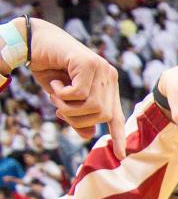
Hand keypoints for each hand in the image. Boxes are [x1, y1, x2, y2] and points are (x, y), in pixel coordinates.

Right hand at [26, 18, 126, 157]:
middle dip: (77, 118)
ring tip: (56, 94)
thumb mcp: (63, 99)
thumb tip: (88, 135)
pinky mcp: (90, 63)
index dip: (118, 136)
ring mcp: (102, 69)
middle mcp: (109, 77)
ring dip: (68, 106)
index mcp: (107, 87)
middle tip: (58, 107)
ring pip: (93, 106)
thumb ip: (77, 115)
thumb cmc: (49, 69)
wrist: (34, 41)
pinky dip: (62, 94)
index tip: (121, 156)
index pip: (116, 116)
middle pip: (102, 115)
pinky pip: (79, 94)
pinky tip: (55, 82)